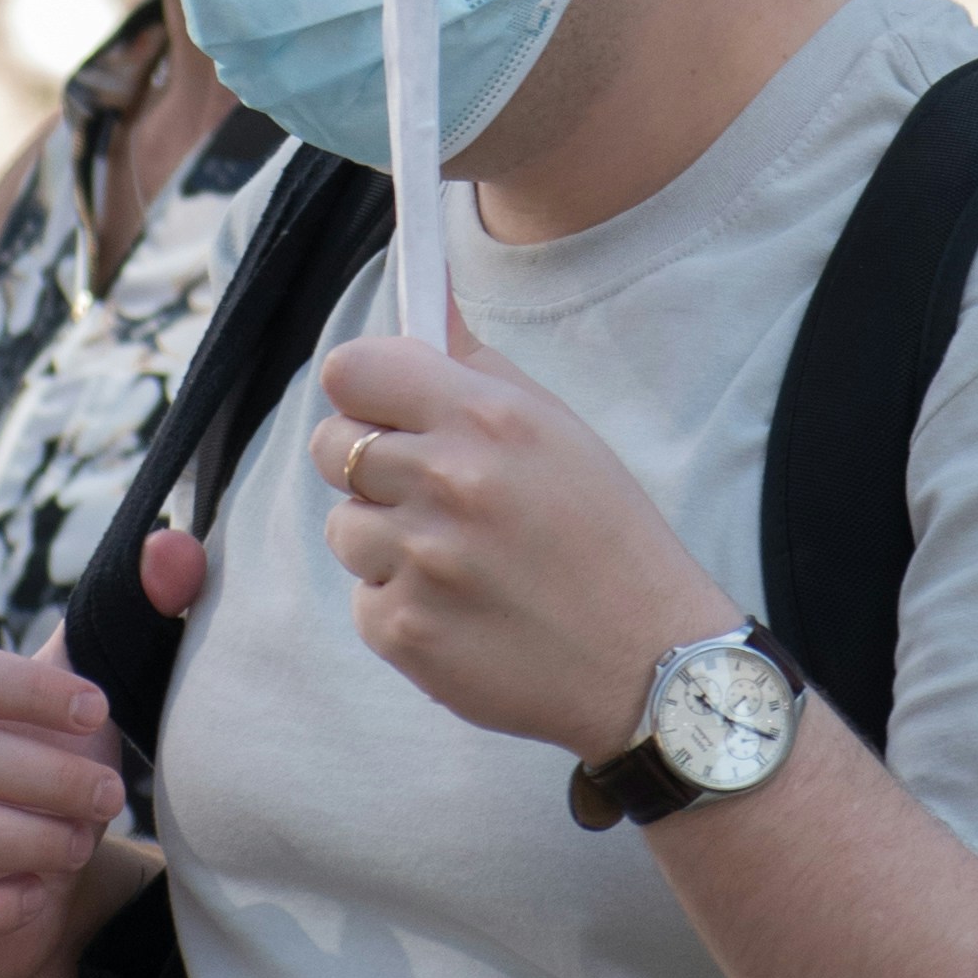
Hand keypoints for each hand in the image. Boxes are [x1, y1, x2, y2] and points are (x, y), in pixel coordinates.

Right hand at [0, 635, 129, 977]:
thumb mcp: (69, 708)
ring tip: (80, 846)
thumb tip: (177, 548)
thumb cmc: (35, 784)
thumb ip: (120, 621)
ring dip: (27, 839)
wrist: (12, 895)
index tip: (99, 713)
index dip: (32, 691)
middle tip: (111, 797)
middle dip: (48, 777)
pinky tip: (35, 899)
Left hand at [310, 307, 731, 761]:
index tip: (382, 410)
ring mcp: (418, 560)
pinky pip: (364, 600)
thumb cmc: (609, 538)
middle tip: (422, 492)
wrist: (647, 663)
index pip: (352, 370)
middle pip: (331, 446)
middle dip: (365, 465)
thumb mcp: (560, 432)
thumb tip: (427, 314)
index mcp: (484, 418)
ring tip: (456, 561)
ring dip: (384, 541)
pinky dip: (402, 605)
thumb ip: (482, 371)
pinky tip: (463, 611)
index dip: (361, 389)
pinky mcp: (403, 630)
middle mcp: (445, 481)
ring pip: (343, 527)